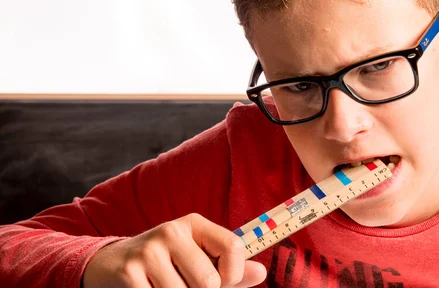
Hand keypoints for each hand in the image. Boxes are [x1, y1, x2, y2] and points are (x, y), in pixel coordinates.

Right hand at [82, 213, 266, 287]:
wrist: (111, 263)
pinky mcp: (130, 272)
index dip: (234, 274)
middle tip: (185, 285)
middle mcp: (173, 230)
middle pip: (209, 282)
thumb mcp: (198, 257)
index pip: (233, 248)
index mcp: (195, 223)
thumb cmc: (166, 262)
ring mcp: (149, 250)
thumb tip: (261, 273)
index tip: (223, 281)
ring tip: (165, 286)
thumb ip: (230, 268)